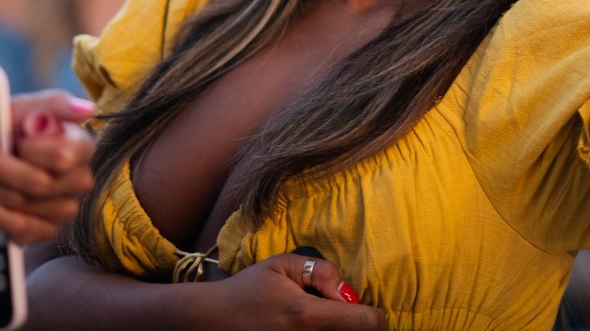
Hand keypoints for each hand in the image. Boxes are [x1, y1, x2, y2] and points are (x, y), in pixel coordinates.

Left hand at [0, 90, 95, 243]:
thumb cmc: (17, 128)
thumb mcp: (33, 107)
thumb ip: (59, 105)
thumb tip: (88, 110)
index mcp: (83, 147)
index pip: (62, 157)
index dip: (30, 151)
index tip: (14, 141)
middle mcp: (81, 180)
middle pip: (39, 184)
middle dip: (1, 170)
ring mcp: (66, 207)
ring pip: (25, 205)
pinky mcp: (48, 230)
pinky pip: (21, 229)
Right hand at [201, 254, 384, 329]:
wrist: (212, 319)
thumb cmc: (249, 288)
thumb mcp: (284, 265)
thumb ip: (321, 271)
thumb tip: (348, 291)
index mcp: (307, 316)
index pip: (365, 323)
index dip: (376, 316)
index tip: (372, 311)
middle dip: (357, 326)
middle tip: (344, 313)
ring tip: (324, 319)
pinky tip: (310, 328)